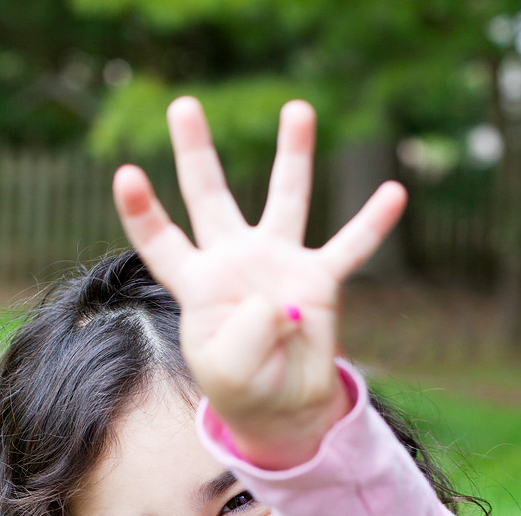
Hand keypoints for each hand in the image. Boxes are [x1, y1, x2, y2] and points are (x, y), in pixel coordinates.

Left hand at [112, 97, 406, 468]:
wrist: (284, 405)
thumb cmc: (244, 386)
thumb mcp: (228, 371)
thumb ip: (243, 335)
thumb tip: (278, 301)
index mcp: (198, 284)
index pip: (162, 241)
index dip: (143, 211)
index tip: (126, 174)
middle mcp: (235, 261)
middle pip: (210, 196)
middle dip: (196, 151)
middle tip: (183, 105)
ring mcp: (279, 263)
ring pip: (285, 199)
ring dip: (292, 155)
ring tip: (297, 109)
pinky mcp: (319, 280)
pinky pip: (350, 248)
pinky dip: (372, 224)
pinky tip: (394, 194)